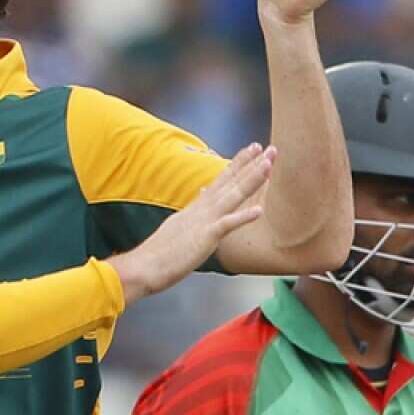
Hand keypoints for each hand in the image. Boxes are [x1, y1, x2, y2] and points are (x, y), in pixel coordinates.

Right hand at [109, 143, 273, 302]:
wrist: (143, 266)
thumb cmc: (160, 252)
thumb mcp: (178, 225)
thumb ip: (193, 209)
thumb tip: (200, 194)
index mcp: (197, 208)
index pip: (221, 181)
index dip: (238, 164)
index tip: (252, 150)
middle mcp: (202, 209)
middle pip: (230, 182)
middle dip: (251, 164)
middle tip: (270, 148)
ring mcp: (204, 221)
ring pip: (232, 196)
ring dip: (252, 179)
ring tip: (269, 164)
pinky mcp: (204, 237)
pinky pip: (227, 225)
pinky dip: (243, 217)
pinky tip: (259, 211)